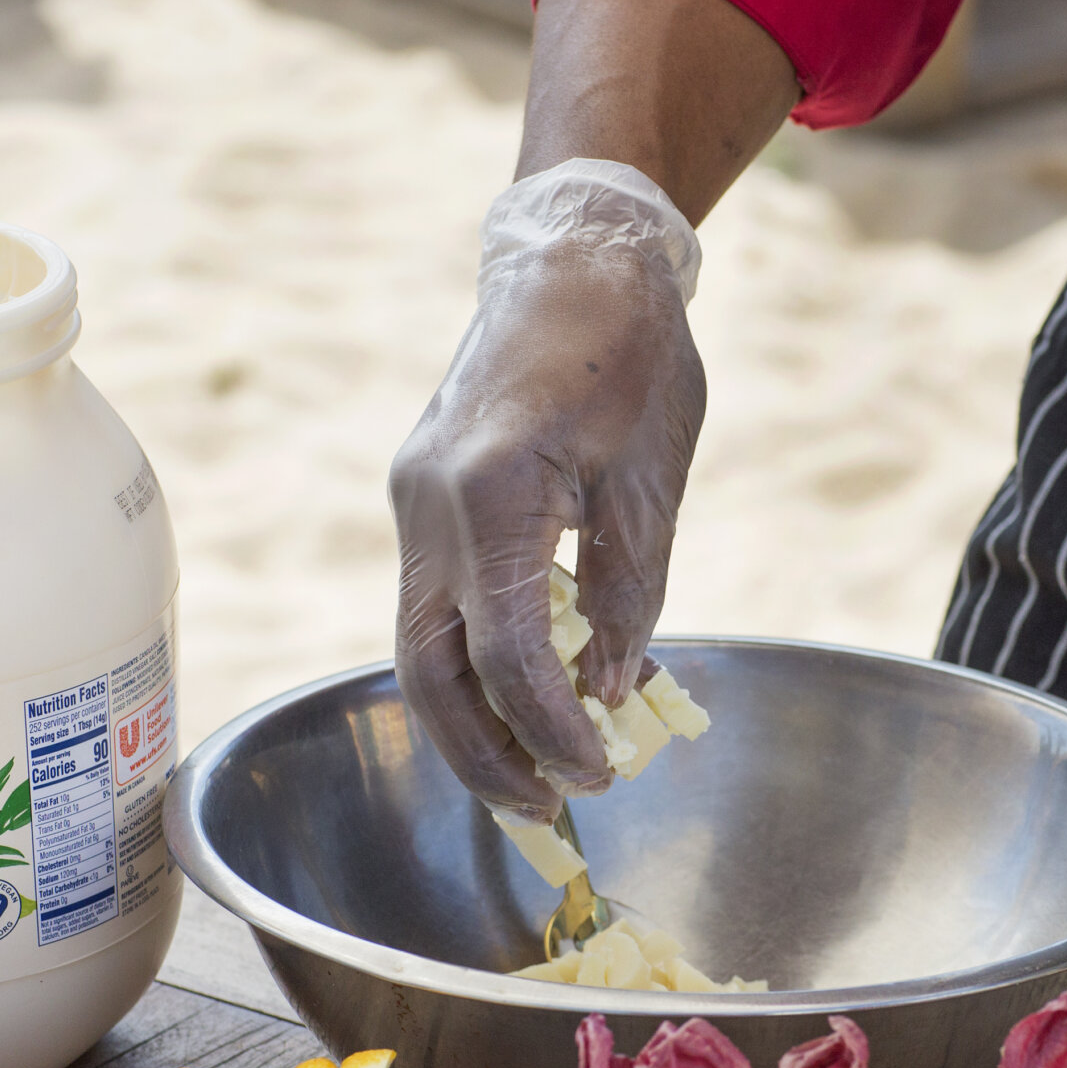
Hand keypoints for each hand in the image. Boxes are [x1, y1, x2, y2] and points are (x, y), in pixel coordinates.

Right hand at [390, 159, 705, 818]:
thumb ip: (627, 592)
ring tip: (531, 779)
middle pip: (430, 672)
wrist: (575, 255)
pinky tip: (523, 699)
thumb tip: (608, 689)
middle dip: (484, 755)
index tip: (600, 773)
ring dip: (468, 723)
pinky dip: (471, 665)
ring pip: (418, 647)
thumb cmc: (631, 353)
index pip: (507, 656)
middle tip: (549, 812)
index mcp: (490, 494)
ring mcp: (413, 501)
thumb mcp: (652, 478)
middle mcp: (429, 505)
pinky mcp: (422, 498)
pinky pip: (434, 605)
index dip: (552, 729)